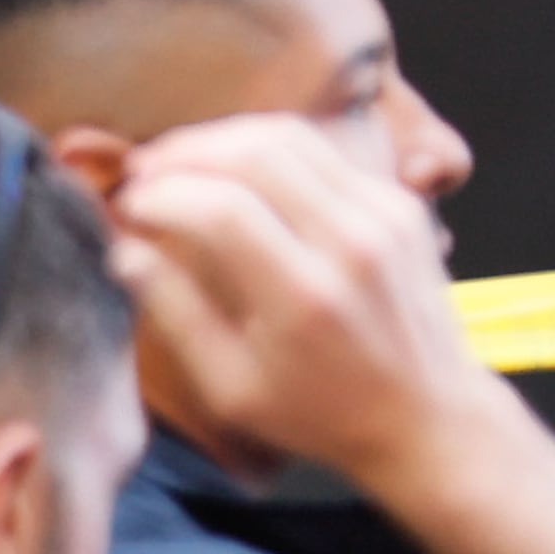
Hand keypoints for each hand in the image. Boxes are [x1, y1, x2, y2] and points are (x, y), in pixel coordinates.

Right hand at [106, 114, 498, 492]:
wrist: (428, 415)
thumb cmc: (319, 413)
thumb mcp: (231, 388)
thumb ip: (177, 314)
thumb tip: (126, 251)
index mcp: (304, 296)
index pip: (221, 209)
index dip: (161, 196)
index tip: (127, 207)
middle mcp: (351, 243)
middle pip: (256, 154)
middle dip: (184, 153)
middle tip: (142, 172)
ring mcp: (385, 215)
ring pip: (289, 138)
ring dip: (221, 139)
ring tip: (179, 161)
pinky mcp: (400, 204)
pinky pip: (322, 152)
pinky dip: (266, 149)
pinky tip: (234, 172)